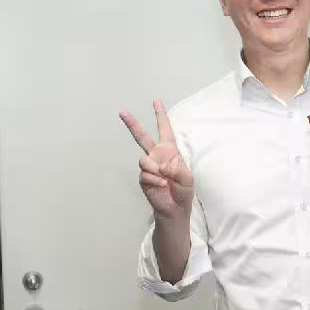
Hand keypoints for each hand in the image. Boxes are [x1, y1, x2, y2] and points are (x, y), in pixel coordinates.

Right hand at [120, 100, 193, 221]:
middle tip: (122, 112)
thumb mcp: (187, 178)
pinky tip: (161, 185)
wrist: (175, 208)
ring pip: (143, 159)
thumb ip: (177, 169)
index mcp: (169, 151)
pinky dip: (155, 180)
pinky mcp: (143, 178)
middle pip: (142, 137)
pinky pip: (145, 174)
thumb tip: (162, 166)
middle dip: (132, 124)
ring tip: (164, 179)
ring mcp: (148, 167)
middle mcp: (156, 156)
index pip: (164, 130)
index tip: (156, 101)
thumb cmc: (183, 191)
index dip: (161, 116)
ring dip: (155, 169)